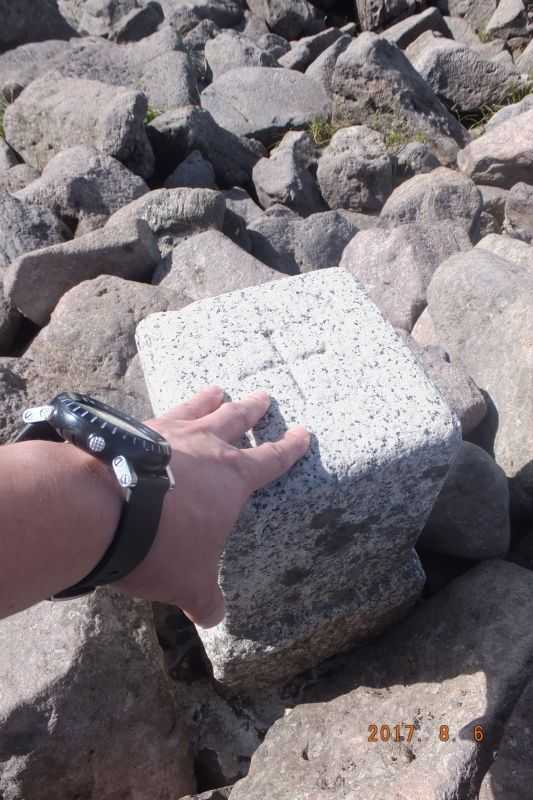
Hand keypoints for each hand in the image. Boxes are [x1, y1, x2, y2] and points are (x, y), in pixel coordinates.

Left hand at [116, 386, 309, 627]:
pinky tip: (157, 413)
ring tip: (217, 390)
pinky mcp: (134, 430)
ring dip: (210, 400)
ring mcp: (169, 433)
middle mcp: (206, 448)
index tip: (303, 433)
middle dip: (252, 410)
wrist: (102, 509)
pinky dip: (166, 411)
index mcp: (232, 479)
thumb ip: (204, 599)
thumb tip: (213, 618)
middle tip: (264, 396)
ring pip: (199, 409)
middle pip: (236, 420)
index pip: (271, 460)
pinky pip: (159, 415)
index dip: (289, 448)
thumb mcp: (188, 581)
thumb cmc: (159, 544)